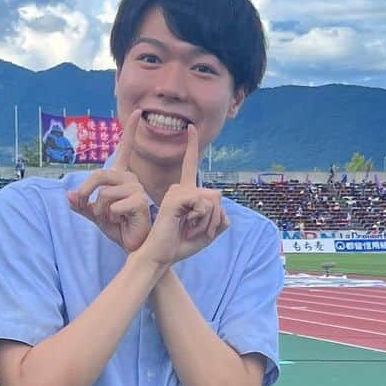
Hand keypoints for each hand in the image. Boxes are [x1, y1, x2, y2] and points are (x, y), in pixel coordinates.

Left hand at [67, 110, 151, 251]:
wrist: (132, 245)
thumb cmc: (117, 227)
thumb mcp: (94, 215)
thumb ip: (82, 205)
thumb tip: (68, 196)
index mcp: (121, 177)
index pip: (125, 149)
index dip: (131, 131)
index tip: (138, 112)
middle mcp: (130, 179)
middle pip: (99, 175)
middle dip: (85, 191)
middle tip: (85, 206)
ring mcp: (137, 189)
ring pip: (103, 194)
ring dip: (99, 211)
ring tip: (111, 219)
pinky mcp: (139, 202)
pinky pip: (111, 206)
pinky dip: (109, 218)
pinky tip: (121, 223)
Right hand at [138, 124, 228, 266]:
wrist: (161, 257)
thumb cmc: (180, 246)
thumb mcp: (207, 233)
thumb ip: (220, 221)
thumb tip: (224, 212)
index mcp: (185, 193)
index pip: (190, 165)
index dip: (191, 146)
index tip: (190, 128)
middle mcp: (179, 189)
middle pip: (215, 195)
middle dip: (214, 219)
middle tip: (195, 231)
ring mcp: (175, 193)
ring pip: (211, 200)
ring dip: (207, 221)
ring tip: (189, 230)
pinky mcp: (173, 199)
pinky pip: (202, 203)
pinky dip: (201, 219)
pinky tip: (185, 225)